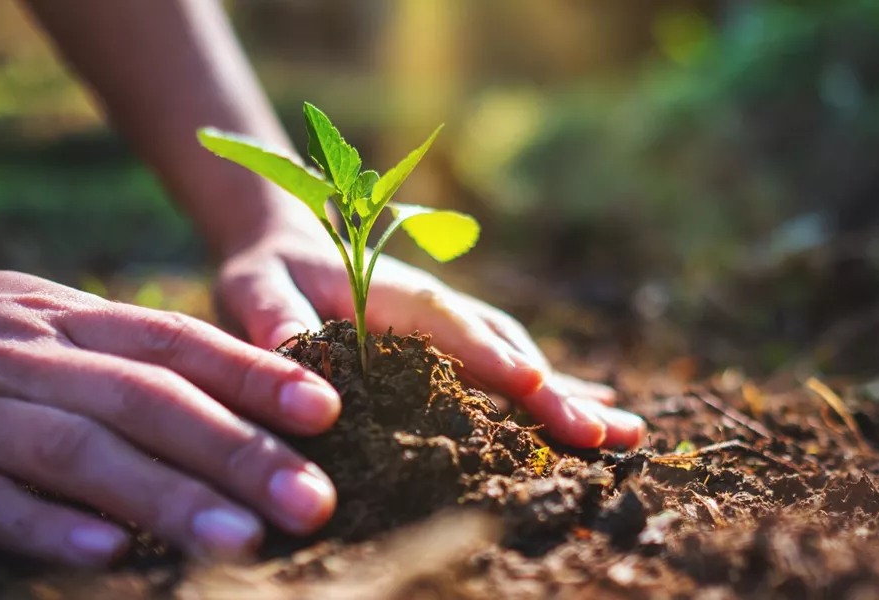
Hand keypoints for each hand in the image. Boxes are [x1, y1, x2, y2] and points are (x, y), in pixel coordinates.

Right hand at [0, 271, 341, 565]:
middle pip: (145, 398)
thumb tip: (226, 398)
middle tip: (314, 499)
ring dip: (164, 496)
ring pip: (76, 450)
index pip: (172, 339)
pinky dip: (41, 525)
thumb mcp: (31, 324)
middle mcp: (22, 354)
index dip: (253, 373)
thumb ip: (113, 356)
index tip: (327, 410)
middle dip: (236, 449)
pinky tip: (104, 557)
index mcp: (59, 318)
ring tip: (242, 540)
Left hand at [214, 212, 645, 449]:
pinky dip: (555, 393)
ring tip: (625, 431)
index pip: (447, 324)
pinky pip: (511, 371)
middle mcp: (437, 311)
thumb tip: (291, 345)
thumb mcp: (253, 286)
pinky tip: (598, 413)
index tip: (532, 384)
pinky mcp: (456, 348)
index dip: (488, 355)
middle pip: (503, 349)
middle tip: (601, 433)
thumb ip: (272, 314)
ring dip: (570, 396)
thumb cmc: (267, 271)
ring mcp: (453, 329)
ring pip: (521, 361)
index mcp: (393, 294)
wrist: (286, 244)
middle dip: (552, 392)